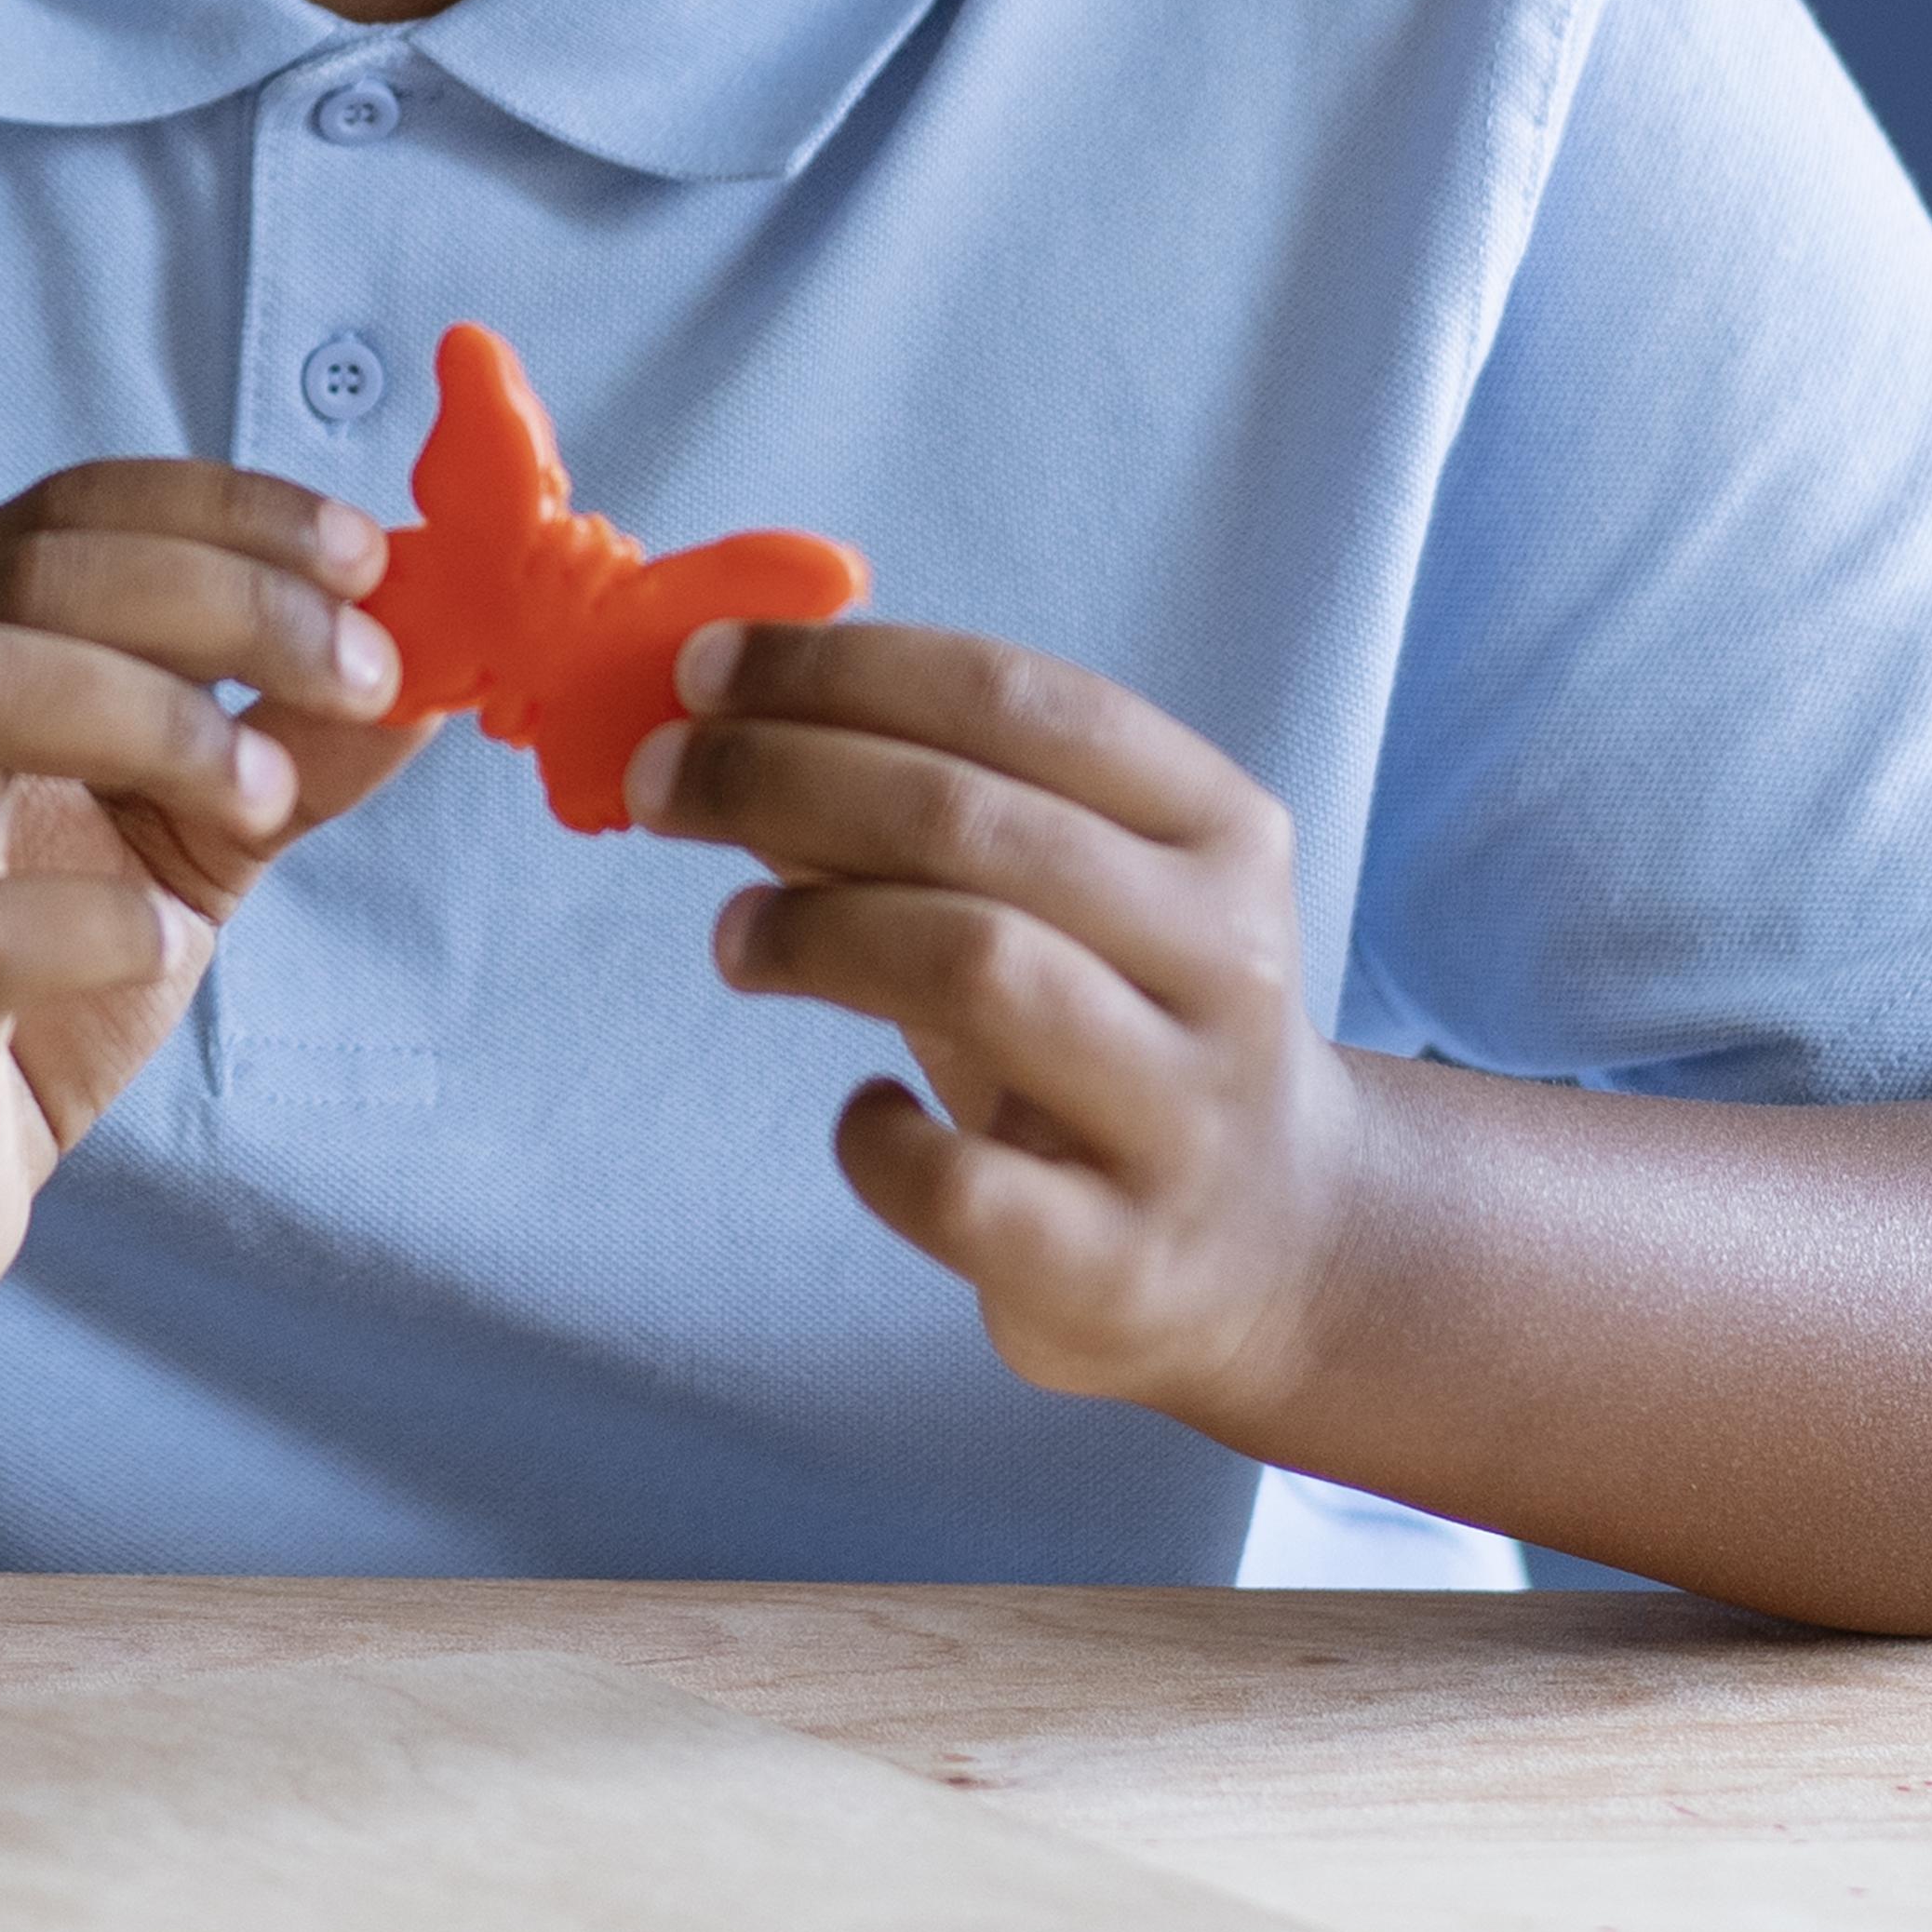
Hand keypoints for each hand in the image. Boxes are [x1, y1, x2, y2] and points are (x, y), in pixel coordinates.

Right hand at [0, 466, 416, 1352]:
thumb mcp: (163, 858)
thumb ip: (276, 762)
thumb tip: (423, 677)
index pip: (69, 511)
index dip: (229, 512)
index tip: (368, 556)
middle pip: (30, 573)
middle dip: (226, 599)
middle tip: (359, 671)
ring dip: (154, 717)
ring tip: (259, 799)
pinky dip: (95, 922)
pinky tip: (166, 942)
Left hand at [629, 608, 1359, 1426]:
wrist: (1271, 1244)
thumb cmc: (1113, 1023)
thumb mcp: (1056, 897)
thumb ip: (913, 809)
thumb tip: (719, 719)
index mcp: (1220, 830)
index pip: (1017, 700)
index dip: (838, 671)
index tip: (701, 670)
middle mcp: (1226, 962)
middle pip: (970, 822)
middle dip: (780, 777)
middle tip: (660, 781)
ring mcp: (1184, 1118)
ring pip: (977, 967)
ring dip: (813, 930)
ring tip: (734, 939)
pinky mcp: (1122, 1261)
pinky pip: (958, 1185)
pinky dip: (871, 1139)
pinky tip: (860, 1114)